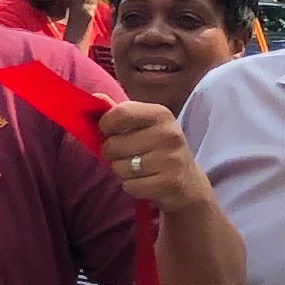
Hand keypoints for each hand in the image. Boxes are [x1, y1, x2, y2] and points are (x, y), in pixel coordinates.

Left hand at [94, 97, 210, 213]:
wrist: (190, 183)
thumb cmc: (158, 150)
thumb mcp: (144, 127)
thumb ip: (119, 113)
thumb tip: (95, 97)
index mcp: (160, 114)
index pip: (120, 113)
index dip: (105, 125)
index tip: (108, 132)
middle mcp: (168, 134)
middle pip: (113, 145)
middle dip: (111, 154)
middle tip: (127, 156)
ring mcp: (172, 159)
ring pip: (120, 168)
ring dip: (122, 172)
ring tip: (138, 170)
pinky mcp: (171, 183)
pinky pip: (130, 186)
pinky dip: (132, 187)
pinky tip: (145, 182)